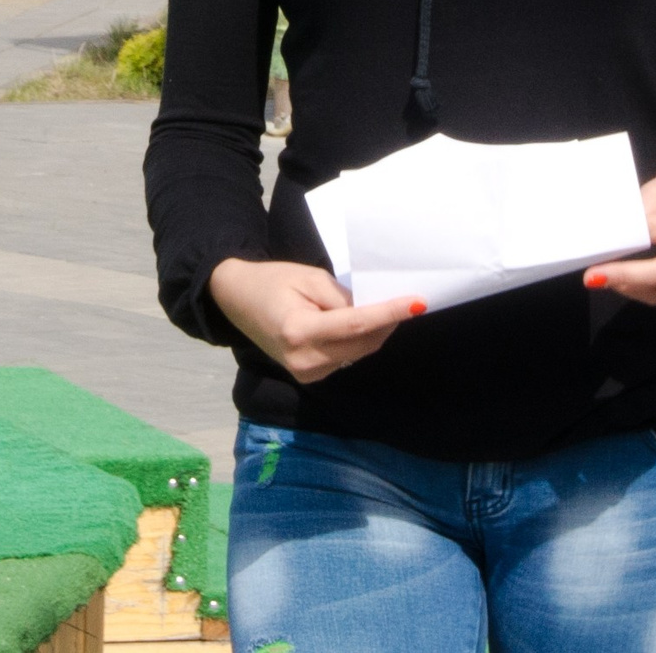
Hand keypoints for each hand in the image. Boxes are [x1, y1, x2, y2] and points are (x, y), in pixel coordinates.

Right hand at [208, 257, 420, 384]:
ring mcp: (306, 373)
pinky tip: (365, 322)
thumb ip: (344, 298)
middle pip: (362, 343)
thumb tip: (375, 308)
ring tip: (387, 307)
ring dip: (377, 331)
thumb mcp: (310, 278)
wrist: (237, 300)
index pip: (356, 325)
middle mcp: (304, 360)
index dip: (390, 314)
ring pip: (359, 352)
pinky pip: (347, 357)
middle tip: (408, 299)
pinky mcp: (309, 376)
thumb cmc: (272, 281)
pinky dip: (361, 340)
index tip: (419, 303)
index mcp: (299, 332)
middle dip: (388, 322)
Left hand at [585, 158, 655, 306]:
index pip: (655, 234)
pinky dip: (641, 289)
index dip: (625, 241)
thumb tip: (609, 237)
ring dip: (628, 287)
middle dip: (624, 277)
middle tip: (592, 277)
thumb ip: (639, 214)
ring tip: (601, 278)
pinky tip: (621, 281)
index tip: (596, 248)